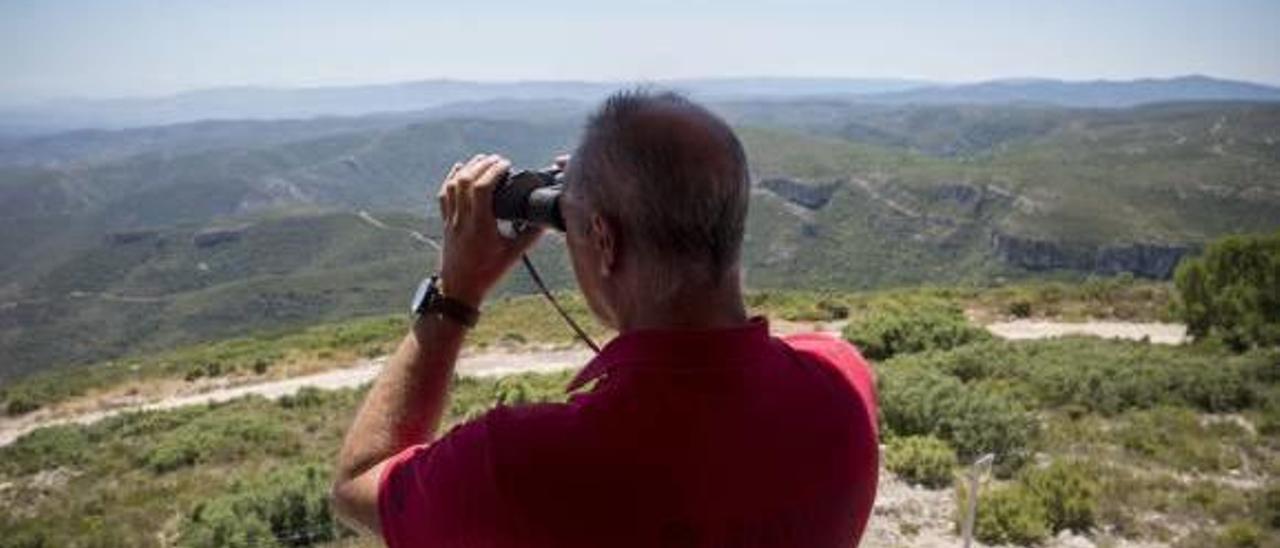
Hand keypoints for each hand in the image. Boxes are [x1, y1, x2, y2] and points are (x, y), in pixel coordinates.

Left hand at [436, 154, 542, 307]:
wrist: (459, 289)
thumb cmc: (487, 274)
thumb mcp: (513, 255)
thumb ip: (530, 237)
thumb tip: (547, 223)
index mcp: (480, 225)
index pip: (481, 188)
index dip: (494, 171)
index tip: (507, 165)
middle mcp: (463, 219)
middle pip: (466, 181)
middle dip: (482, 165)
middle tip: (499, 160)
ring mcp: (451, 220)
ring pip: (453, 185)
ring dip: (468, 168)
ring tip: (483, 159)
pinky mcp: (445, 223)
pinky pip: (444, 195)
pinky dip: (451, 178)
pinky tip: (460, 168)